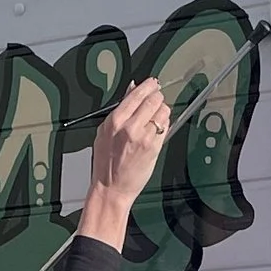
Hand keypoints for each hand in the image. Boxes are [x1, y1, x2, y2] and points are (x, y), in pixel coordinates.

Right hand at [93, 77, 170, 206]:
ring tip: (155, 116)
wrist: (111, 188)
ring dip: (162, 110)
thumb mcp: (104, 131)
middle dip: (157, 96)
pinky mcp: (155, 147)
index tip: (153, 83)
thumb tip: (131, 89)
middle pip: (154, 100)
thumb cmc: (105, 163)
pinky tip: (158, 128)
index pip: (137, 94)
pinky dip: (165, 124)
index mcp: (115, 121)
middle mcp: (130, 127)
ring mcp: (145, 137)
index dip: (149, 86)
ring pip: (163, 112)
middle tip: (156, 98)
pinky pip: (166, 127)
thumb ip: (119, 109)